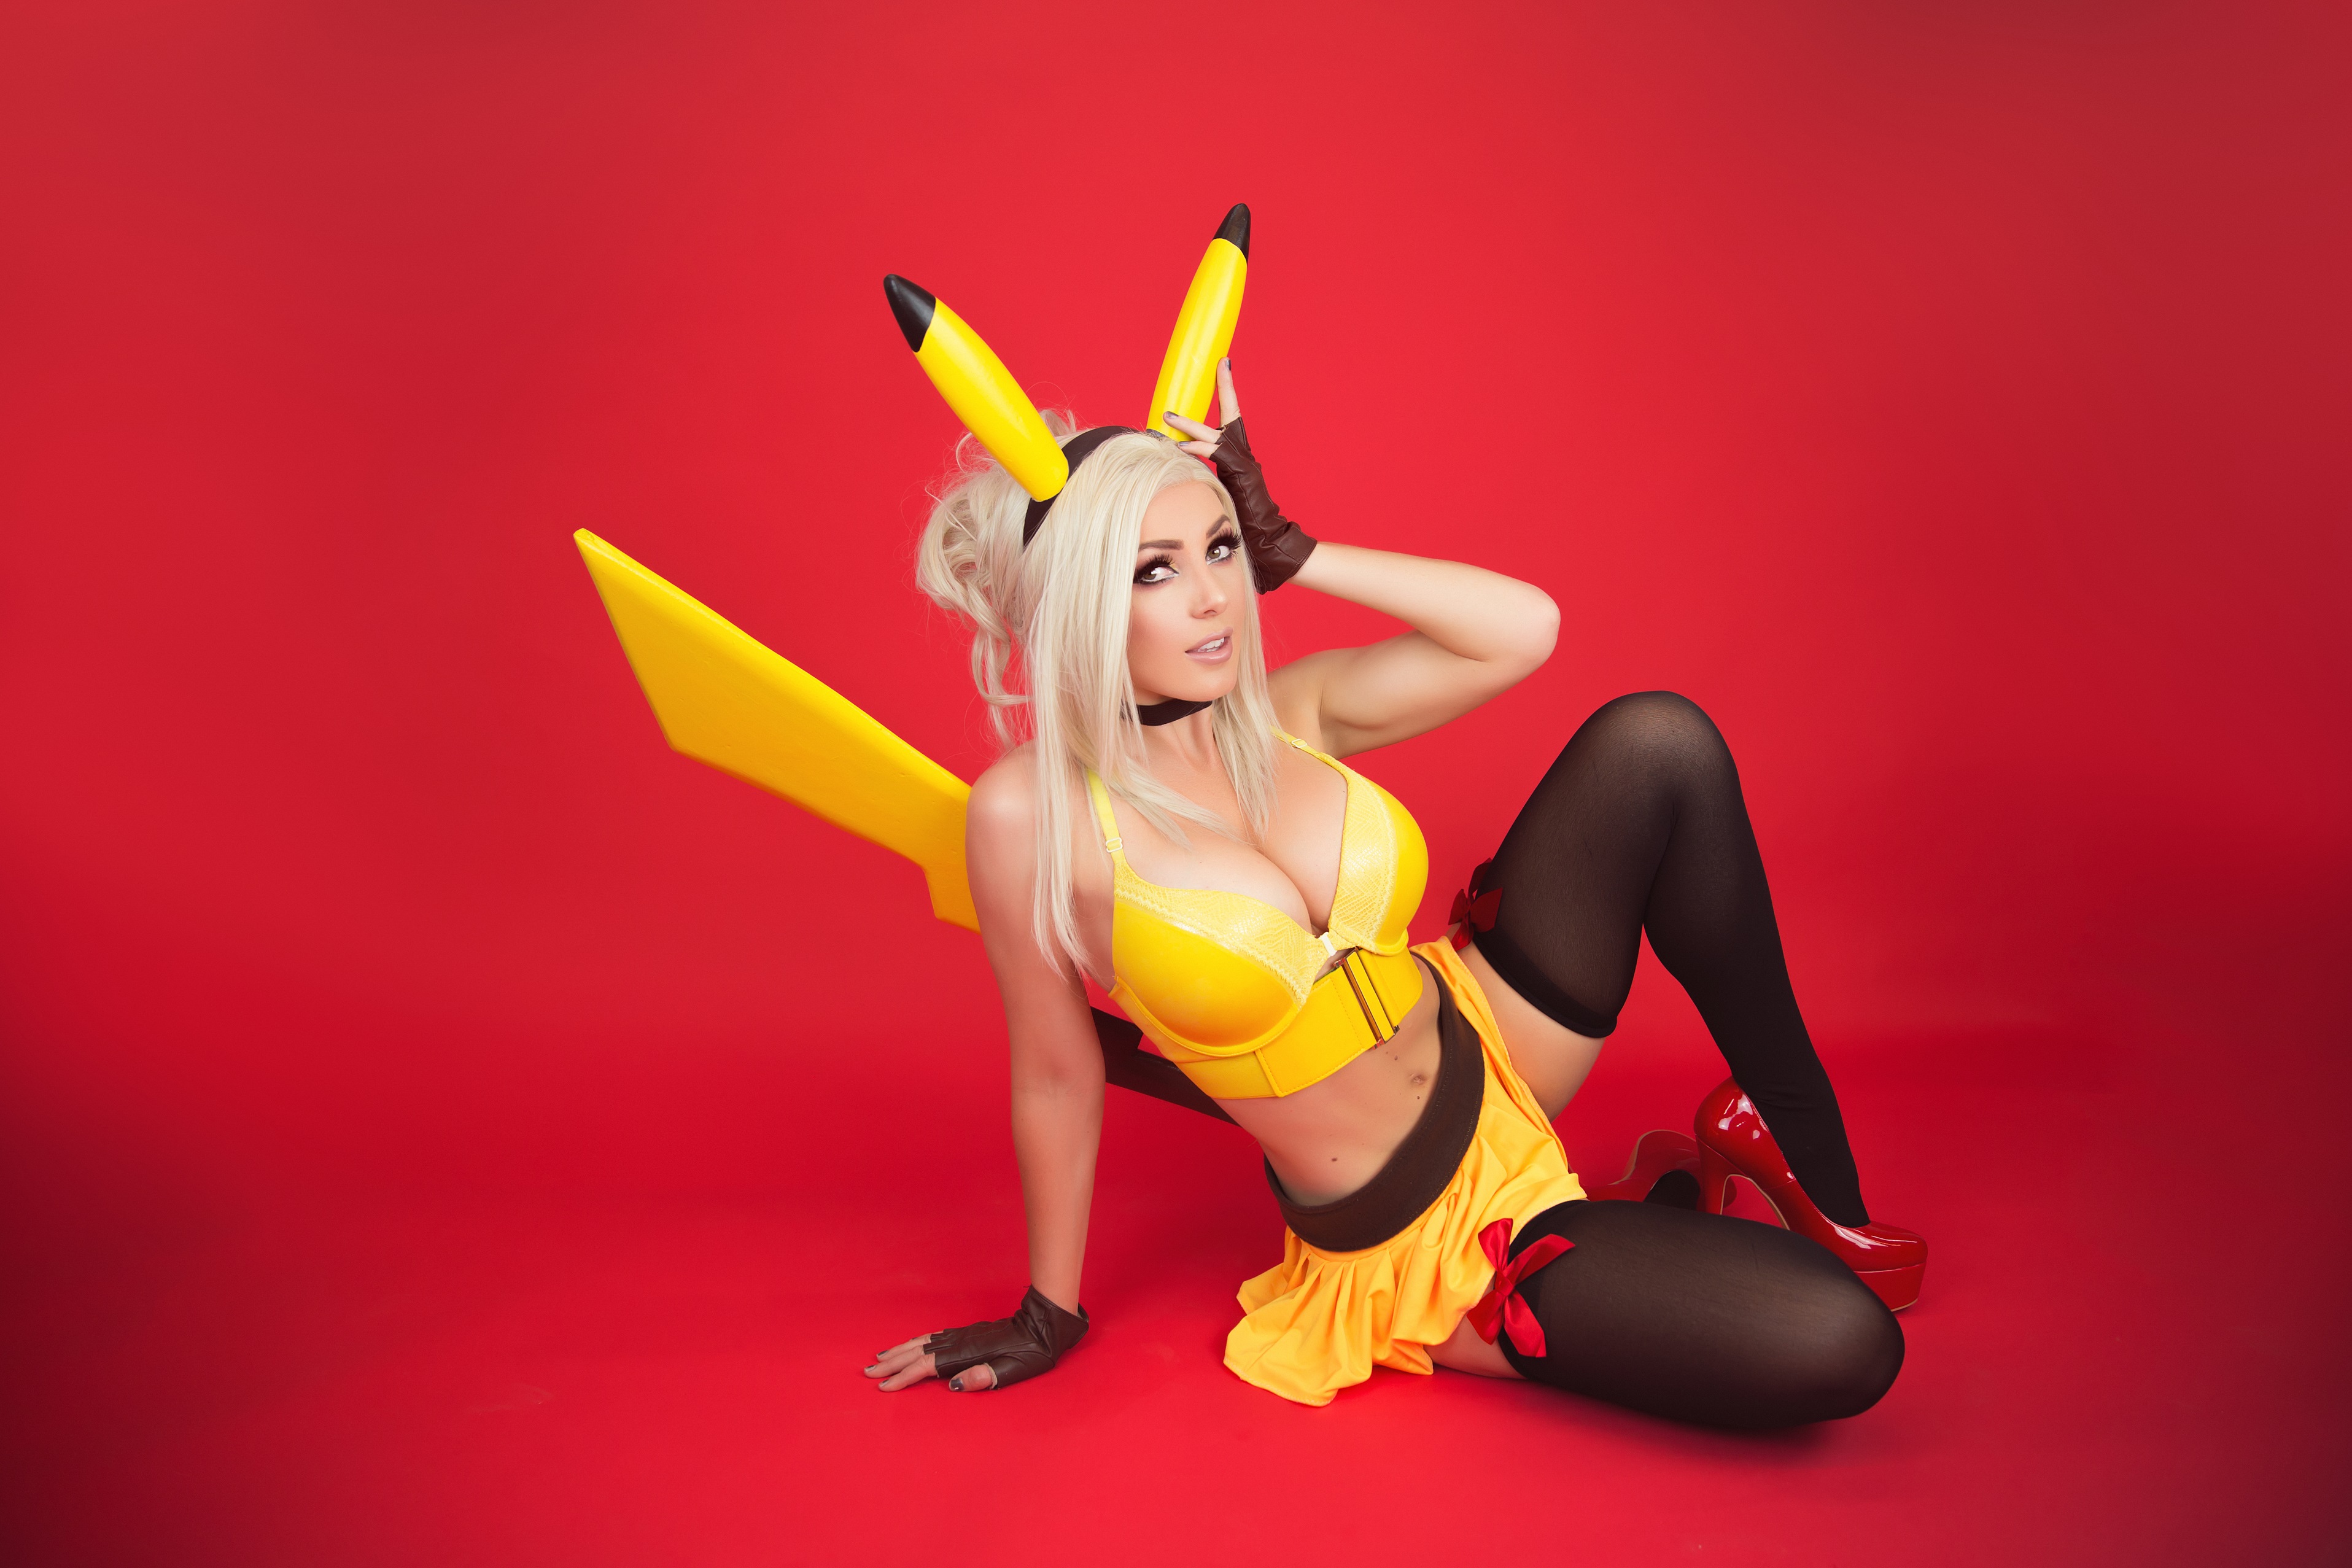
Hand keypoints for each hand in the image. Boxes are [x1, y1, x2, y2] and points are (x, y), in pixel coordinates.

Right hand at [861, 1286, 1086, 1393]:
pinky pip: (932, 1337)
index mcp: (969, 1353)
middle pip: (918, 1352)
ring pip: (922, 1343)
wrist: (1045, 1323)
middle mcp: (960, 1341)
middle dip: (892, 1362)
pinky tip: (909, 1345)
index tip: (884, 1387)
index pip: (928, 1367)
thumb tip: (954, 1385)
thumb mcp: (1015, 1370)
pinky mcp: (966, 1332)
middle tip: (867, 1371)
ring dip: (899, 1351)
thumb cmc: (1034, 1351)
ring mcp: (962, 1335)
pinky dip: (915, 1342)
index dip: (904, 1377)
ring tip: (879, 1358)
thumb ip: (985, 1377)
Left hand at [1163, 358, 1318, 592]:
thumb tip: (1185, 477)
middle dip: (1223, 387)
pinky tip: (1180, 447)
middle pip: (1230, 413)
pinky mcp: (1241, 474)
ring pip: (1216, 433)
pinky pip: (1216, 455)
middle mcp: (1244, 454)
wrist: (1273, 540)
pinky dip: (1197, 449)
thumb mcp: (1225, 495)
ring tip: (1169, 416)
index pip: (1231, 417)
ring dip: (1190, 425)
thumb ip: (1209, 480)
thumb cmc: (1249, 524)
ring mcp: (1244, 463)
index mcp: (1240, 457)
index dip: (1228, 390)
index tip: (1224, 364)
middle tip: (1216, 365)